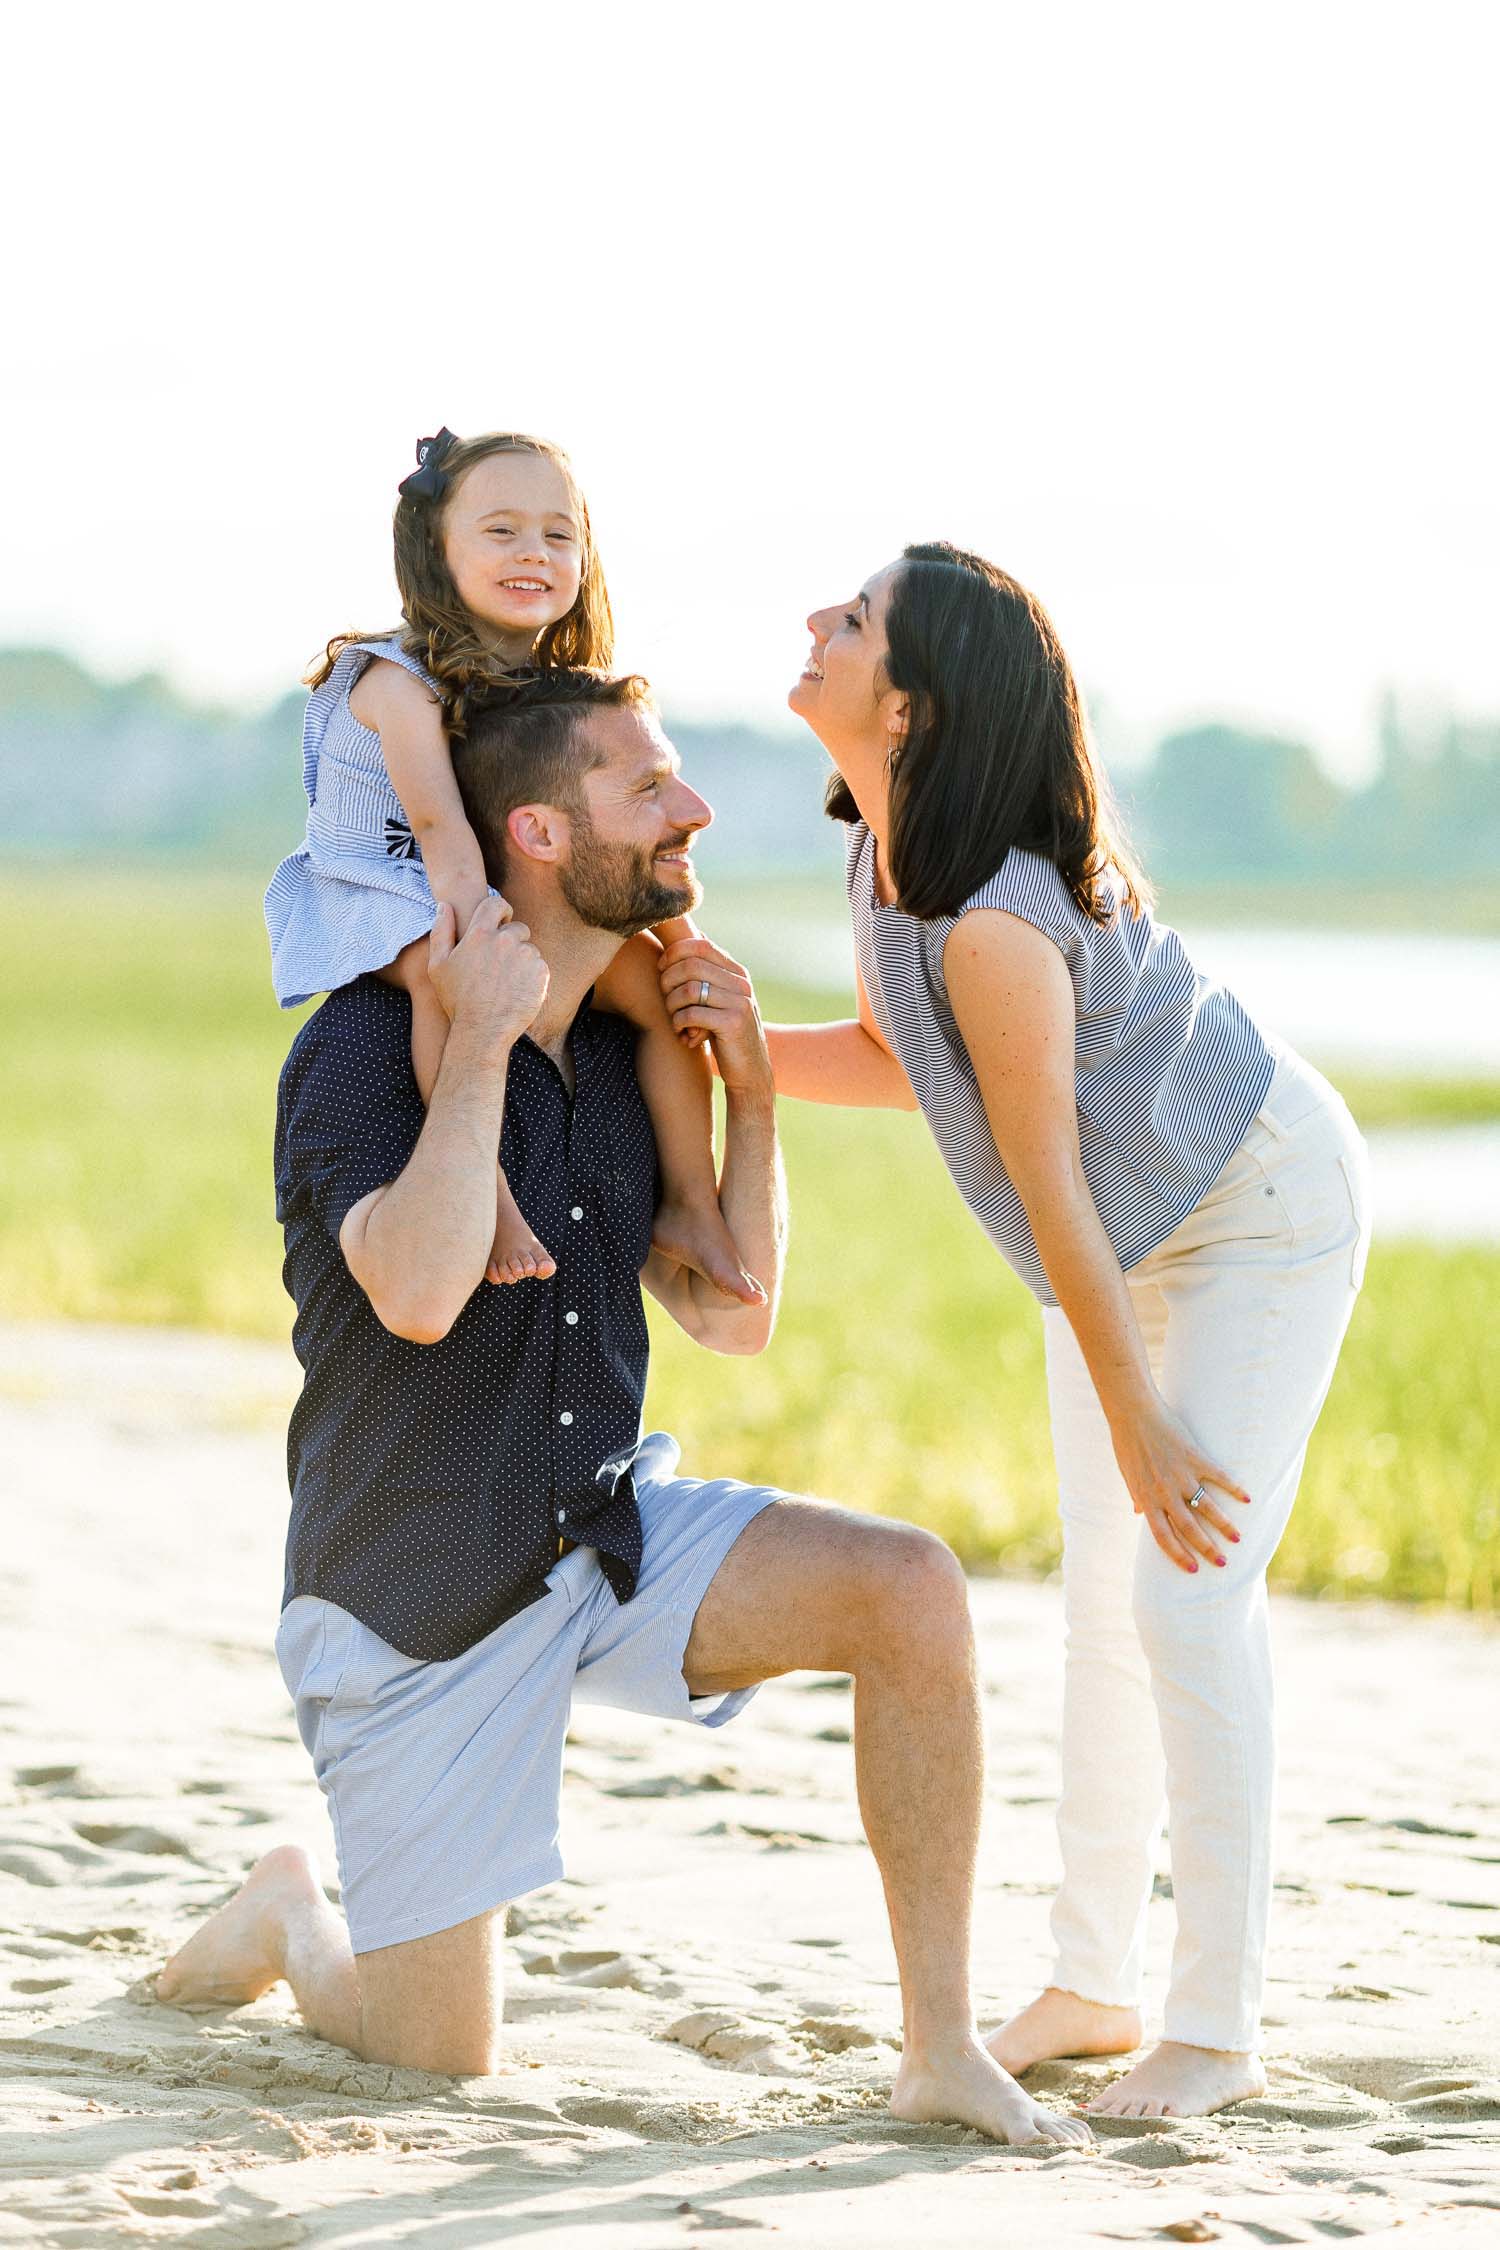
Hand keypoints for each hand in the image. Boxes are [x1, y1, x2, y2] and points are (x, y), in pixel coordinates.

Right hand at [427, 897, 547, 1044]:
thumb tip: (444, 905)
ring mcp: (525, 956)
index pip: (496, 903)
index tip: (500, 922)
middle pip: (517, 928)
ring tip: (506, 984)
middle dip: (511, 942)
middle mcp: (505, 940)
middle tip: (499, 966)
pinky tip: (518, 991)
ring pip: (529, 949)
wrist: (483, 1031)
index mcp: (480, 934)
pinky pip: (540, 967)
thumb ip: (442, 931)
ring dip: (521, 961)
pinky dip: (532, 977)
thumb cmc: (457, 1000)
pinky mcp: (541, 973)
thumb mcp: (438, 966)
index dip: (500, 911)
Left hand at [658, 934, 771, 1096]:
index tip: (661, 968)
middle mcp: (741, 984)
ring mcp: (740, 1002)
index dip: (674, 952)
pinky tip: (682, 1034)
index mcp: (737, 973)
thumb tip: (687, 938)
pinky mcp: (734, 1024)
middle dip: (668, 979)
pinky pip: (692, 1013)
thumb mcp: (719, 1001)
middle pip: (691, 965)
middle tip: (665, 997)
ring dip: (672, 1004)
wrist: (750, 1072)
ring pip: (689, 989)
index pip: (701, 944)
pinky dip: (679, 1023)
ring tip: (674, 1018)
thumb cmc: (726, 1036)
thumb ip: (708, 976)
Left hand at [1108, 1397, 1250, 1573]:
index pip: (1163, 1537)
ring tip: (1237, 1539)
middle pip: (1189, 1529)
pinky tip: (1246, 1499)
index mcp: (1147, 1499)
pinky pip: (1219, 1477)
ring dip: (1223, 1526)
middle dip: (1207, 1549)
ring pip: (1207, 1508)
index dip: (1178, 1555)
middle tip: (1222, 1562)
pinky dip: (1234, 1489)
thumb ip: (1136, 1496)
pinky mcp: (1195, 1457)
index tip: (1192, 1569)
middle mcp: (1165, 1492)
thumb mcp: (1128, 1475)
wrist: (1133, 1413)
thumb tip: (1138, 1513)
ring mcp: (1181, 1475)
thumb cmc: (1127, 1444)